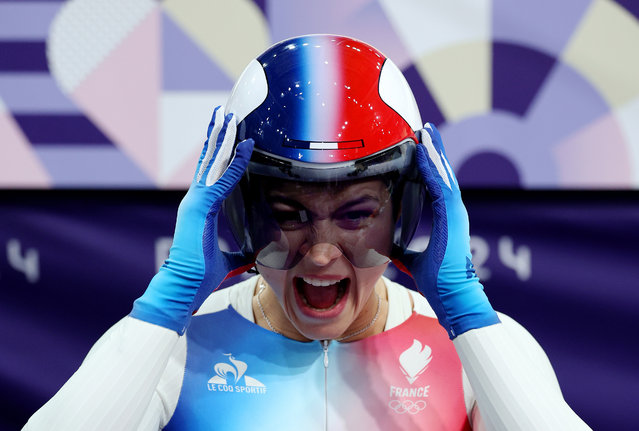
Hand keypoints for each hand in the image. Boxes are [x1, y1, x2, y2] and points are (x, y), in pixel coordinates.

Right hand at [130, 106, 253, 333]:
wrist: (181, 288)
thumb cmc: (199, 276)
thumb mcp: (229, 261)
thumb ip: (241, 255)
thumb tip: (256, 256)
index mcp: (202, 208)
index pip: (214, 174)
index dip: (222, 154)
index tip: (230, 135)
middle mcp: (196, 200)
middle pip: (210, 161)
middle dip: (219, 136)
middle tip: (226, 112)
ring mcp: (195, 201)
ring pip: (212, 163)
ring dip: (222, 139)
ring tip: (228, 115)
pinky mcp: (199, 207)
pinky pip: (222, 181)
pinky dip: (234, 164)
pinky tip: (244, 148)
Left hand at [397, 123, 498, 338]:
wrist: (452, 295)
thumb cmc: (438, 281)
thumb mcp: (412, 260)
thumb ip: (403, 250)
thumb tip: (389, 246)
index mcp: (446, 220)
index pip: (436, 186)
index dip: (430, 166)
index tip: (421, 148)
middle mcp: (453, 213)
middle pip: (443, 175)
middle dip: (434, 152)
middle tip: (425, 130)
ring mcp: (455, 214)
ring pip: (444, 175)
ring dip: (434, 153)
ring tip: (426, 132)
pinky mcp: (453, 218)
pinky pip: (442, 186)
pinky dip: (432, 168)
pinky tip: (423, 152)